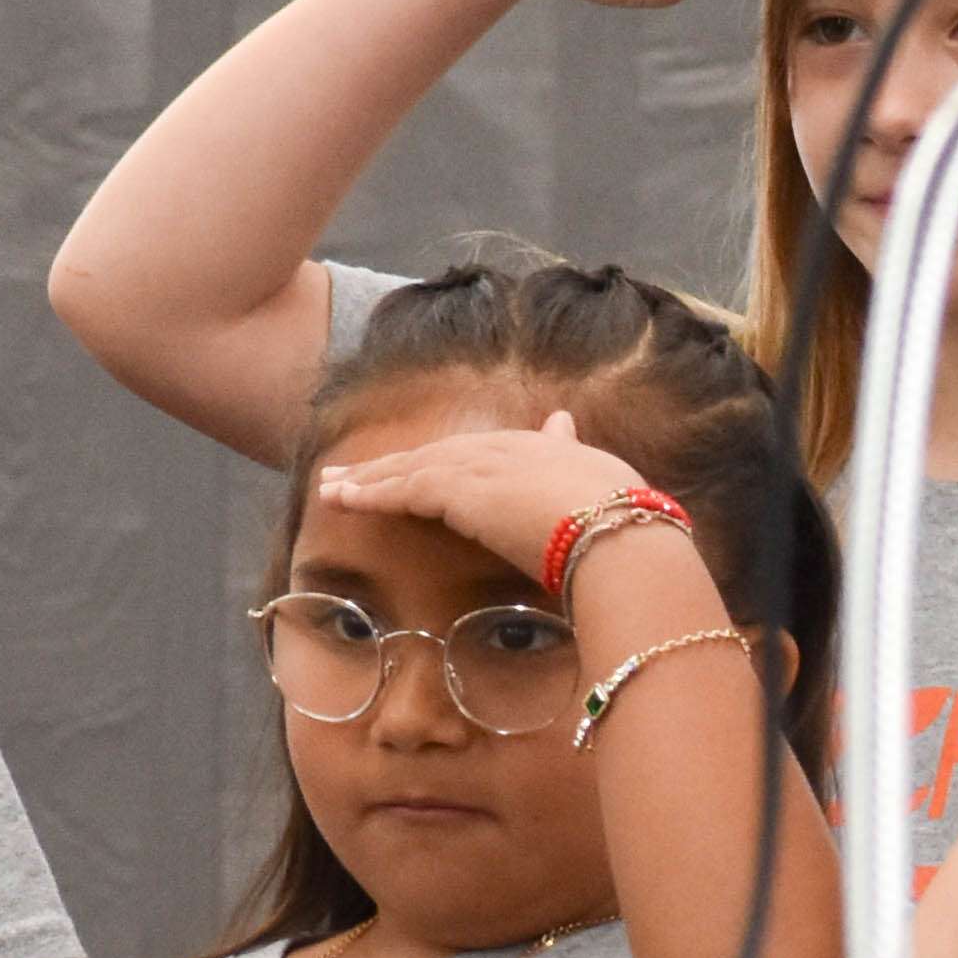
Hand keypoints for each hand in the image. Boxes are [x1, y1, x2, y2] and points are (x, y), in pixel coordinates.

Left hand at [307, 406, 686, 583]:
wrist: (621, 534)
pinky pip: (403, 489)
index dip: (437, 464)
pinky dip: (370, 493)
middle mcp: (506, 449)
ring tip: (331, 489)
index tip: (410, 471)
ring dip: (368, 479)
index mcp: (541, 450)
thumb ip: (575, 456)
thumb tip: (563, 423)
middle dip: (391, 466)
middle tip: (348, 475)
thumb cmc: (626, 527)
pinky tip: (342, 499)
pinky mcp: (458, 489)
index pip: (474, 455)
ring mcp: (481, 466)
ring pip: (411, 469)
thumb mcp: (604, 486)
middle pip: (434, 455)